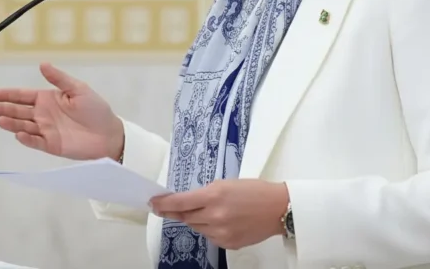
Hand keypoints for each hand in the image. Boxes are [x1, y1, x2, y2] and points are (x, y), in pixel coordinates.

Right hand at [0, 62, 123, 160]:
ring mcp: (46, 130)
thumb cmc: (95, 108)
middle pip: (18, 111)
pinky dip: (27, 139)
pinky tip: (19, 134)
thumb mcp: (78, 89)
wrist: (108, 133)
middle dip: (2, 109)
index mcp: (48, 99)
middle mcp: (43, 114)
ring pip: (23, 126)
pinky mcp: (51, 145)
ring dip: (11, 123)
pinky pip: (36, 142)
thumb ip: (59, 79)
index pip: (23, 96)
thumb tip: (42, 63)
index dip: (7, 94)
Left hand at [150, 179, 288, 250]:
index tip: (152, 203)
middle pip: (186, 217)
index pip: (180, 202)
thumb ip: (206, 193)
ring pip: (197, 227)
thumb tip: (188, 202)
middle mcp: (215, 216)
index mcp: (214, 196)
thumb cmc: (253, 190)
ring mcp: (221, 233)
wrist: (276, 209)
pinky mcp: (228, 245)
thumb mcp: (225, 184)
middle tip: (169, 206)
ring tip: (210, 210)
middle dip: (178, 211)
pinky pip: (209, 236)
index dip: (164, 204)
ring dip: (196, 219)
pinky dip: (209, 228)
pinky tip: (222, 220)